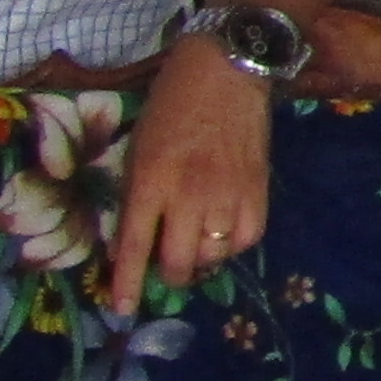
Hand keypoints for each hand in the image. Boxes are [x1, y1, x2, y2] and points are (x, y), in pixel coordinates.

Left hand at [106, 39, 276, 310]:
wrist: (226, 70)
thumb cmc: (171, 104)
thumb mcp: (138, 148)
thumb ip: (135, 196)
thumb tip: (132, 244)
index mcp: (151, 180)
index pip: (134, 246)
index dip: (126, 283)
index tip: (123, 310)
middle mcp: (189, 194)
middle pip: (177, 262)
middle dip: (168, 275)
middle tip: (166, 267)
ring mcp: (228, 194)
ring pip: (212, 256)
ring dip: (199, 258)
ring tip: (195, 243)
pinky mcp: (258, 190)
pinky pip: (245, 240)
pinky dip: (231, 246)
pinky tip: (222, 233)